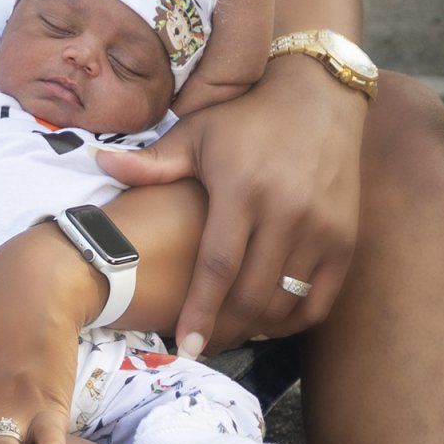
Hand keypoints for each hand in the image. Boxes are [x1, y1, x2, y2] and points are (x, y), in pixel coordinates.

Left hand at [94, 56, 363, 349]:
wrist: (318, 97)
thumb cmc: (245, 119)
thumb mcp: (196, 132)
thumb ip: (152, 162)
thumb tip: (98, 163)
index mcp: (242, 189)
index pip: (217, 266)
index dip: (200, 311)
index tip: (184, 345)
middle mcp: (287, 211)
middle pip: (252, 294)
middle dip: (224, 328)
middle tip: (202, 344)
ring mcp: (322, 228)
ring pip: (286, 303)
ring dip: (255, 328)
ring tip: (229, 333)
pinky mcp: (345, 239)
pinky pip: (320, 299)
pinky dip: (293, 320)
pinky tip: (268, 321)